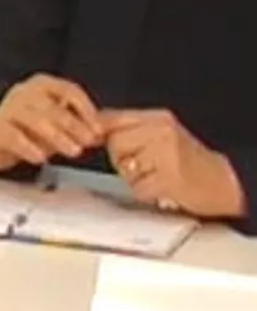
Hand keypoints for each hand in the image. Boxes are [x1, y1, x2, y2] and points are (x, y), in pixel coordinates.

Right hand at [0, 74, 103, 171]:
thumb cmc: (29, 128)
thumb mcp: (58, 122)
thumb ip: (83, 124)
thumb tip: (112, 129)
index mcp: (42, 85)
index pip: (68, 90)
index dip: (86, 109)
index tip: (98, 128)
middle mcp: (24, 93)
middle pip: (53, 107)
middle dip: (75, 125)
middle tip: (89, 142)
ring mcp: (7, 109)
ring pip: (35, 120)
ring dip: (57, 137)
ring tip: (72, 151)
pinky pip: (14, 137)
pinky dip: (30, 147)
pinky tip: (41, 158)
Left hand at [103, 109, 246, 218]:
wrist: (220, 182)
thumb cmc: (186, 160)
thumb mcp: (159, 134)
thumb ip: (129, 129)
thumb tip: (90, 128)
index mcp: (158, 118)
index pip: (112, 117)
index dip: (98, 131)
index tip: (94, 141)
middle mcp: (163, 131)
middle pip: (115, 143)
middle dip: (120, 158)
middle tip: (142, 165)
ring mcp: (167, 153)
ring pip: (124, 166)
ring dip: (133, 178)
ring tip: (154, 175)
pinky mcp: (169, 177)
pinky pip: (137, 188)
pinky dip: (145, 192)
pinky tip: (161, 187)